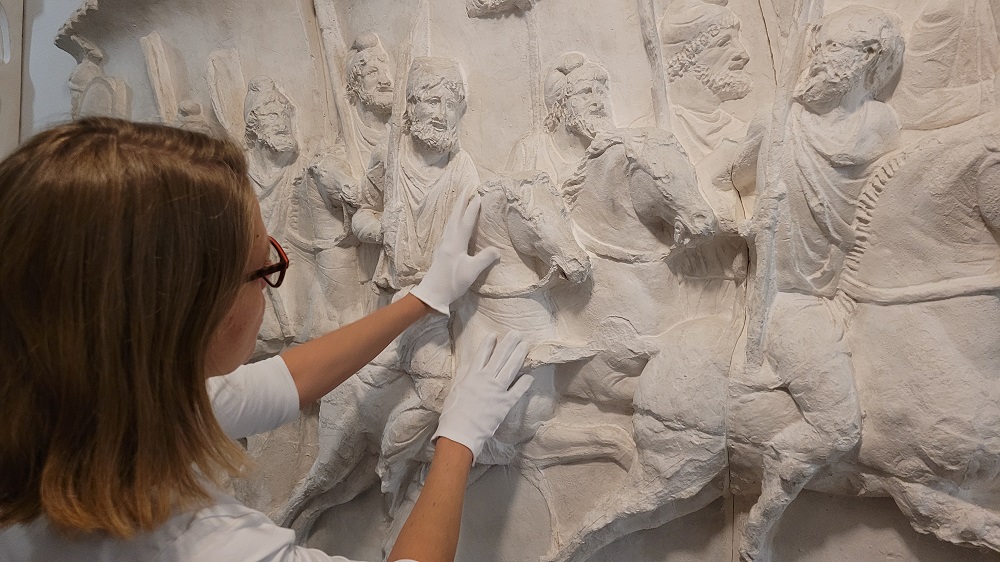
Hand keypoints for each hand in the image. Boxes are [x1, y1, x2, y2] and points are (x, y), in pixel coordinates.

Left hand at [410, 194, 499, 313]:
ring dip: (456, 211)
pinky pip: (448, 230)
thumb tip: (497, 250)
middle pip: (455, 217)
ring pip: (450, 223)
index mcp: (456, 243)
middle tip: (466, 190)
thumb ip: (485, 258)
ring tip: (461, 203)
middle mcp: (448, 240)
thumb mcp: (472, 271)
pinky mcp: (441, 251)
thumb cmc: (452, 282)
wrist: (432, 294)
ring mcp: (443, 245)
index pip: (466, 221)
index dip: (473, 209)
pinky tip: (454, 224)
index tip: (479, 196)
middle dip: (461, 203)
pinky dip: (453, 221)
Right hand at [432, 332, 532, 461]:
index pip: (482, 355)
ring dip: (519, 355)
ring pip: (510, 368)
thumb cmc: (453, 413)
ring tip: (525, 345)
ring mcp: (497, 391)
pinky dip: (524, 383)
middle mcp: (486, 380)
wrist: (461, 432)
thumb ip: (463, 376)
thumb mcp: (455, 390)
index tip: (494, 334)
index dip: (489, 344)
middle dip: (509, 343)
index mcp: (472, 376)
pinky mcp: (505, 403)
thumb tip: (468, 365)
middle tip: (516, 333)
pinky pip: (518, 390)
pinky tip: (530, 375)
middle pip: (500, 357)